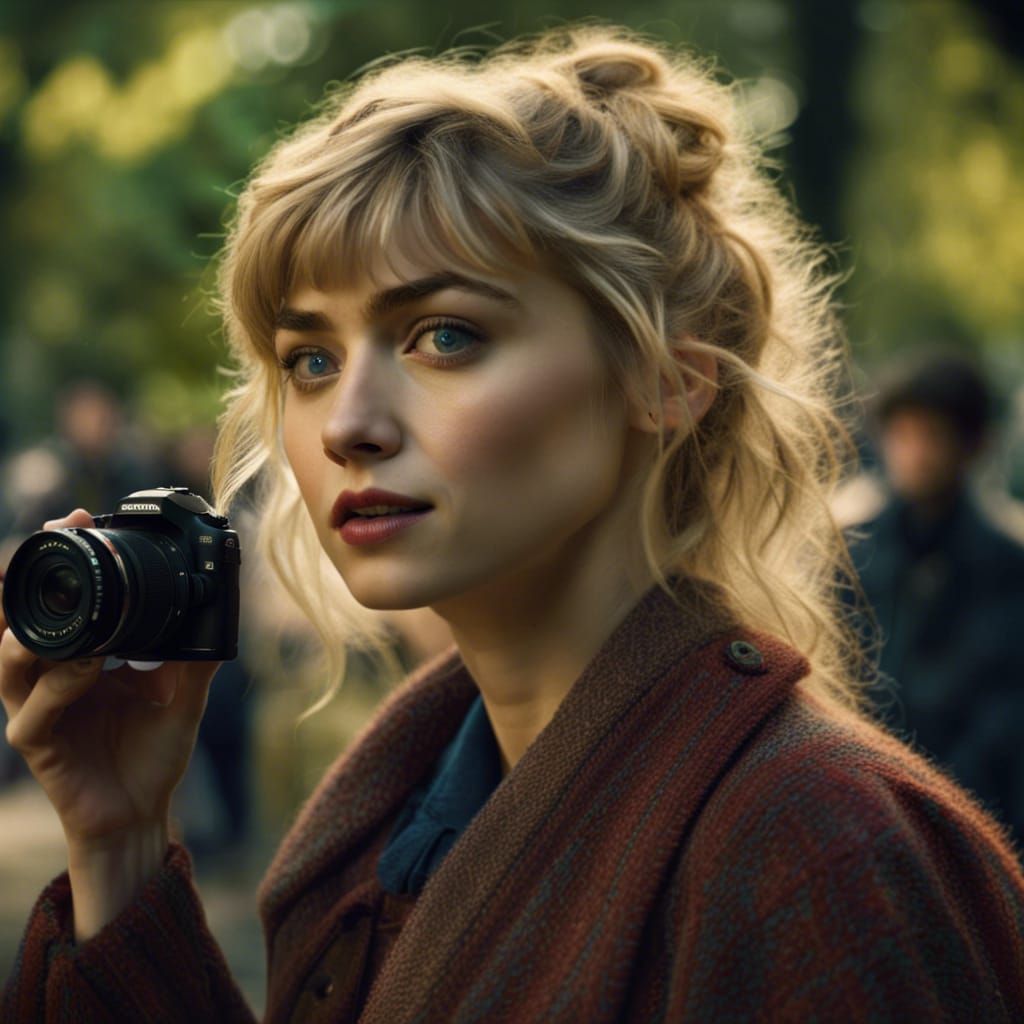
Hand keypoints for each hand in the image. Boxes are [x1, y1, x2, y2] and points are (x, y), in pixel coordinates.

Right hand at [0, 509, 219, 847]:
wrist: (142, 813)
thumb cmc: (153, 752)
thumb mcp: (184, 693)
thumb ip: (192, 654)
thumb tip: (220, 607)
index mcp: (79, 656)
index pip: (58, 598)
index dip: (61, 557)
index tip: (79, 516)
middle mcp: (49, 676)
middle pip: (18, 618)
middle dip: (29, 576)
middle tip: (57, 538)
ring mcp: (37, 708)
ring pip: (10, 660)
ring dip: (40, 634)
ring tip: (85, 625)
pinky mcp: (38, 743)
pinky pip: (35, 711)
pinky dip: (60, 686)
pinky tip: (89, 669)